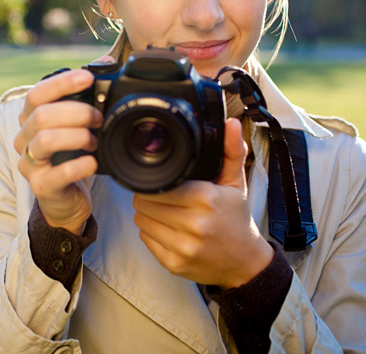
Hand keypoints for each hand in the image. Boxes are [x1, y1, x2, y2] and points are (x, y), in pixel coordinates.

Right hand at [14, 68, 102, 234]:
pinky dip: (79, 166)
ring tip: (94, 142)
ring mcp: (29, 163)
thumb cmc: (71, 154)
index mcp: (31, 118)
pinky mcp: (40, 186)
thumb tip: (107, 63)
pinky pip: (56, 174)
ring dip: (77, 137)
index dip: (62, 83)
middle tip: (99, 119)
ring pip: (46, 140)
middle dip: (77, 112)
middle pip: (42, 115)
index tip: (88, 77)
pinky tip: (92, 163)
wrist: (66, 196)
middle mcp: (24, 138)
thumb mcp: (77, 124)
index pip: (37, 93)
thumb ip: (86, 96)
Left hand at [132, 118, 273, 287]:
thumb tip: (232, 123)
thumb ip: (231, 150)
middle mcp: (194, 225)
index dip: (154, 181)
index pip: (158, 186)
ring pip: (141, 222)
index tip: (161, 181)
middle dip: (149, 197)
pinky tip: (167, 228)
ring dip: (147, 215)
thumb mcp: (235, 183)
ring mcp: (183, 247)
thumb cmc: (236, 218)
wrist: (246, 263)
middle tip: (162, 195)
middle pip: (144, 203)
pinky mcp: (174, 265)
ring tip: (164, 211)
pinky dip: (151, 233)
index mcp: (205, 199)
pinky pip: (146, 240)